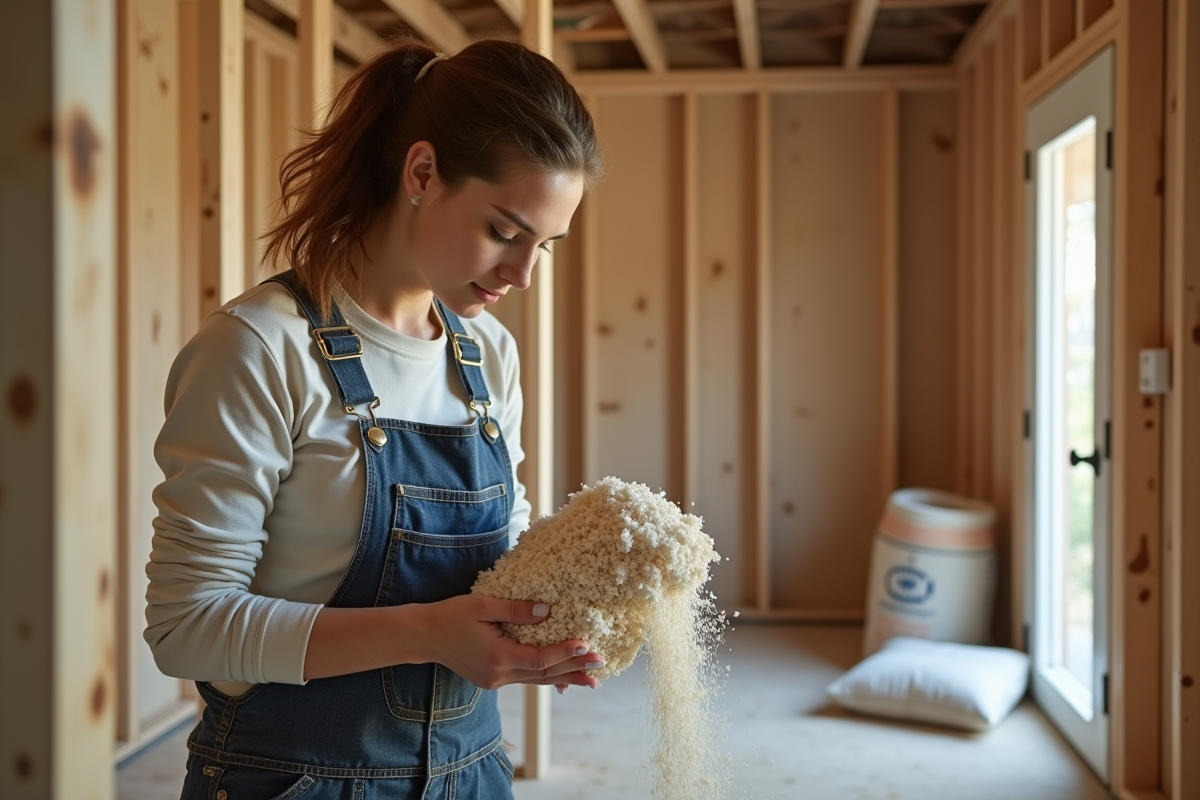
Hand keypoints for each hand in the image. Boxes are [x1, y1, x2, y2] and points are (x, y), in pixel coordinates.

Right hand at [415, 595, 602, 690]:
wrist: (424, 636)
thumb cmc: (451, 615)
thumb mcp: (483, 605)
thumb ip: (516, 610)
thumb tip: (548, 611)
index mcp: (497, 656)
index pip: (539, 658)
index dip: (564, 653)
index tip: (586, 646)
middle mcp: (498, 675)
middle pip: (543, 674)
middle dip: (573, 670)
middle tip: (600, 666)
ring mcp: (495, 681)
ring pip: (536, 680)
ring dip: (564, 678)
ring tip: (590, 679)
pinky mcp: (492, 680)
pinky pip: (525, 679)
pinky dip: (545, 677)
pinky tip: (560, 680)